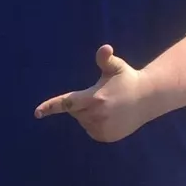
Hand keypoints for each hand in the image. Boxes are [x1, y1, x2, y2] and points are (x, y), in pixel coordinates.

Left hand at [34, 44, 157, 143]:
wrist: (148, 99)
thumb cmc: (128, 79)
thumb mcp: (116, 67)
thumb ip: (105, 59)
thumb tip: (105, 48)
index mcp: (95, 98)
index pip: (67, 103)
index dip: (50, 107)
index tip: (37, 113)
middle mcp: (97, 116)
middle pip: (75, 112)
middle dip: (81, 104)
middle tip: (100, 96)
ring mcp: (102, 128)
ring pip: (83, 122)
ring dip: (88, 115)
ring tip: (108, 106)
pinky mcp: (106, 137)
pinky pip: (91, 131)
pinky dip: (95, 124)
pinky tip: (110, 117)